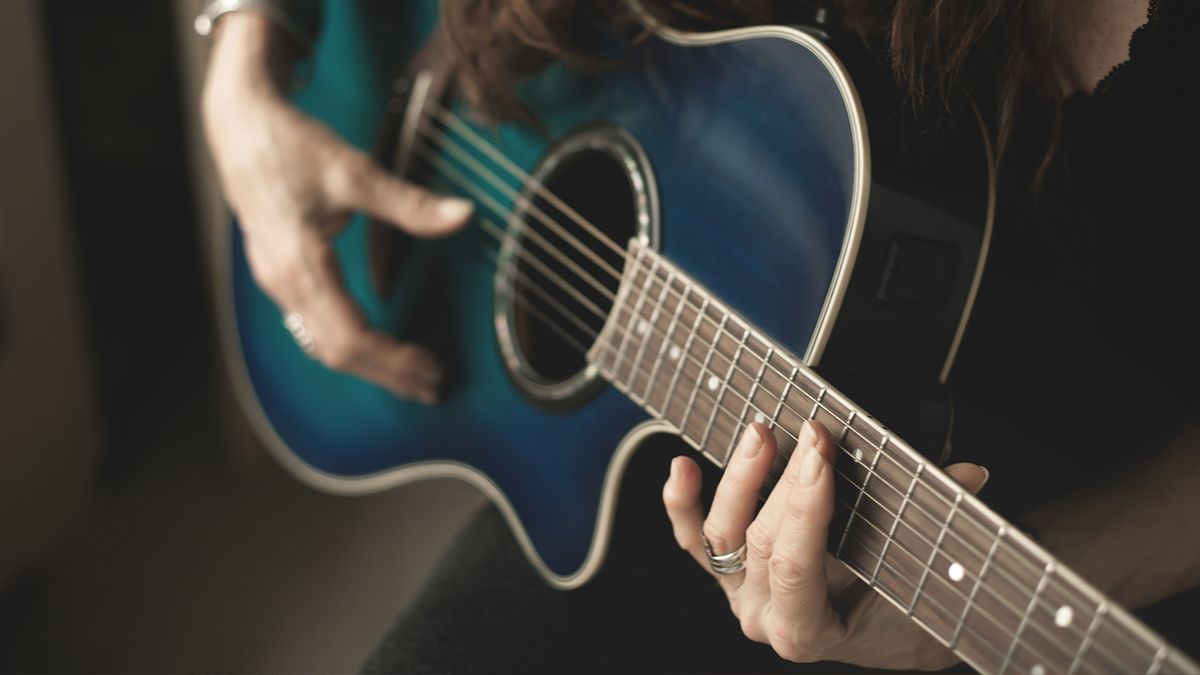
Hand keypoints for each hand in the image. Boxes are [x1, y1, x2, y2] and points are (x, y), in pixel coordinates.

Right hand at [201, 13, 472, 401]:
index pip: (352, 338)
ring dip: (367, 366)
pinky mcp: (276, 275)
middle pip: (337, 353)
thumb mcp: (356, 171)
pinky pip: (310, 327)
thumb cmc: (292, 145)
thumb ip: (411, 202)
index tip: (432, 370)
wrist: (239, 123)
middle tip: (433, 386)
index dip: (394, 361)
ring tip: (411, 376)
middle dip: (387, 374)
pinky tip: (373, 346)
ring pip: (320, 345)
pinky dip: (346, 346)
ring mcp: (275, 282)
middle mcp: (282, 283)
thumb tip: (464, 214)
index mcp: (301, 264)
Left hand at [663, 420, 989, 669]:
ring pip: (722, 533)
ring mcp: (738, 592)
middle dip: (788, 480)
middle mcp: (761, 616)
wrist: (888, 635)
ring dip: (740, 478)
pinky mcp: (726, 571)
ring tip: (760, 433)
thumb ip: (932, 530)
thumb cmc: (905, 613)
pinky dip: (682, 502)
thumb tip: (966, 476)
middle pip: (761, 541)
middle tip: (813, 431)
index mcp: (805, 631)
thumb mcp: (921, 580)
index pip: (793, 566)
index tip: (820, 454)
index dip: (804, 506)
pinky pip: (693, 538)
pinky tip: (680, 467)